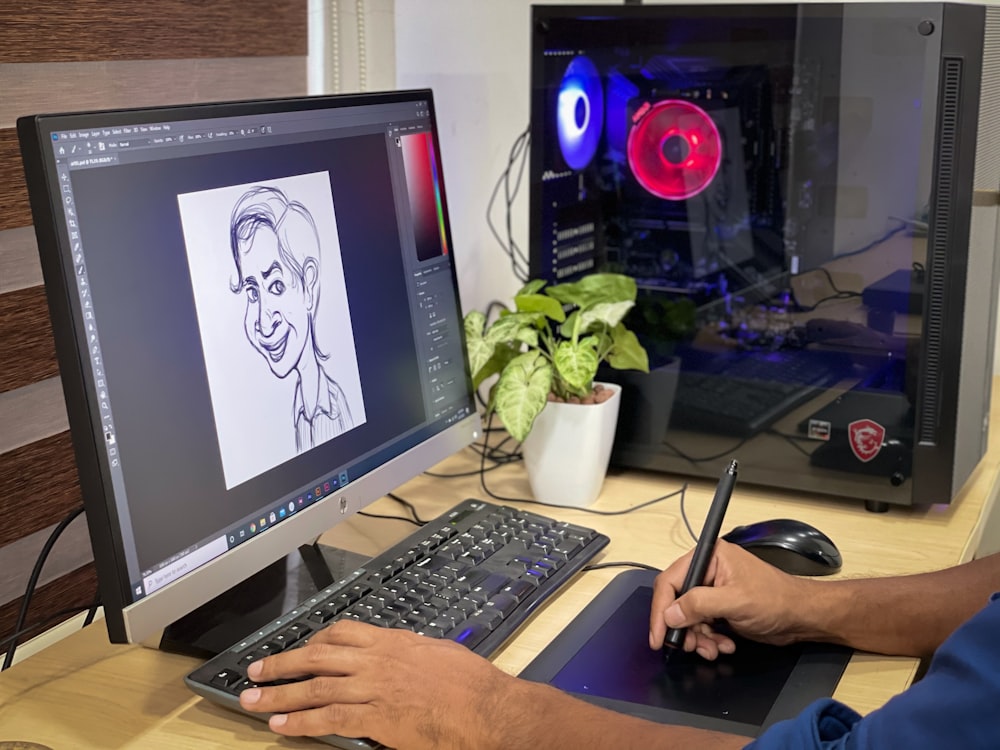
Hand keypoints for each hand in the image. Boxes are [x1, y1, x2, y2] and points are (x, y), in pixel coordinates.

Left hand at [239, 619, 520, 749]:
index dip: (313, 641)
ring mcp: (373, 689)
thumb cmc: (469, 682)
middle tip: (256, 670)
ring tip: (254, 699)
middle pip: (317, 657)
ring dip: (279, 694)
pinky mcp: (374, 719)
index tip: (299, 647)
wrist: (484, 709)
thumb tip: (400, 649)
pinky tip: (282, 725)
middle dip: (282, 664)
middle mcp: (376, 661)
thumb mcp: (437, 650)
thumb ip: (410, 649)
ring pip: (315, 688)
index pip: (341, 633)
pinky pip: (328, 719)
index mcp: (392, 642)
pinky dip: (301, 722)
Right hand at [648, 540, 811, 659]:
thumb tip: (670, 614)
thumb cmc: (778, 599)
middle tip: (689, 646)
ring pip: (688, 618)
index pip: (671, 581)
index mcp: (709, 557)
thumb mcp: (735, 601)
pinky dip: (708, 639)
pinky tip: (723, 644)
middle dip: (683, 628)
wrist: (801, 616)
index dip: (661, 609)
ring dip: (697, 638)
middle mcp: (708, 571)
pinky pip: (701, 626)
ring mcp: (713, 590)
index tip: (658, 635)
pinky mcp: (719, 607)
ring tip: (713, 649)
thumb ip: (699, 605)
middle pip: (677, 602)